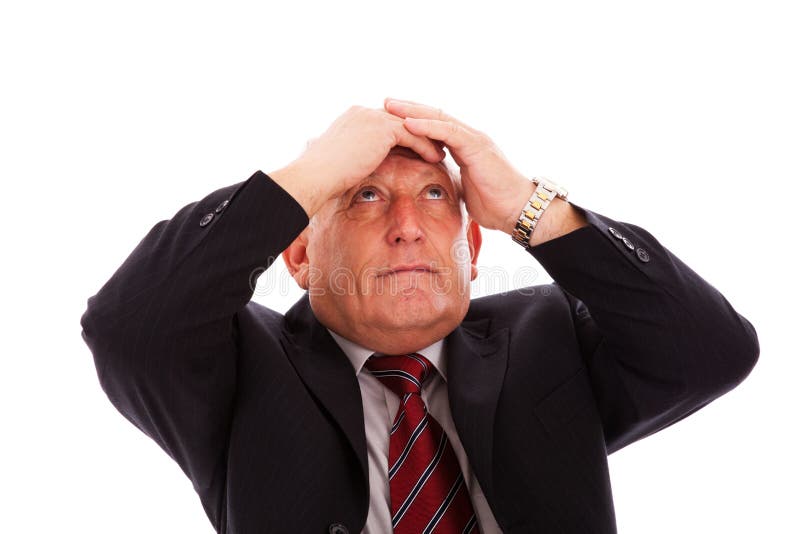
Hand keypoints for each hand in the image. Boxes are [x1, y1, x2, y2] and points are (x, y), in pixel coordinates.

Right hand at [270, 105, 444, 217]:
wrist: (314, 177)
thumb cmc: (322, 178)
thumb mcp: (340, 163)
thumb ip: (354, 159)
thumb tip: (357, 170)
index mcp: (352, 118)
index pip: (384, 121)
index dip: (401, 134)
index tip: (415, 146)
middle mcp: (363, 112)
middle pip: (400, 119)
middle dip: (418, 132)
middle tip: (435, 144)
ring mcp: (372, 118)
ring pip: (410, 125)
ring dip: (427, 139)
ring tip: (440, 152)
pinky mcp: (382, 129)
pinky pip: (413, 135)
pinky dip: (425, 146)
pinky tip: (436, 159)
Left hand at [383, 98, 533, 233]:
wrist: (517, 210)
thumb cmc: (494, 204)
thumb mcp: (463, 190)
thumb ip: (449, 181)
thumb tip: (431, 187)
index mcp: (463, 146)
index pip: (435, 126)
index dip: (413, 120)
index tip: (390, 119)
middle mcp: (468, 137)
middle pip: (434, 116)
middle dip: (408, 109)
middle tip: (384, 103)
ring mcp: (474, 139)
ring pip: (439, 118)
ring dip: (412, 111)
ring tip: (390, 107)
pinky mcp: (477, 146)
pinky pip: (448, 132)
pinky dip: (427, 126)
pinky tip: (408, 123)